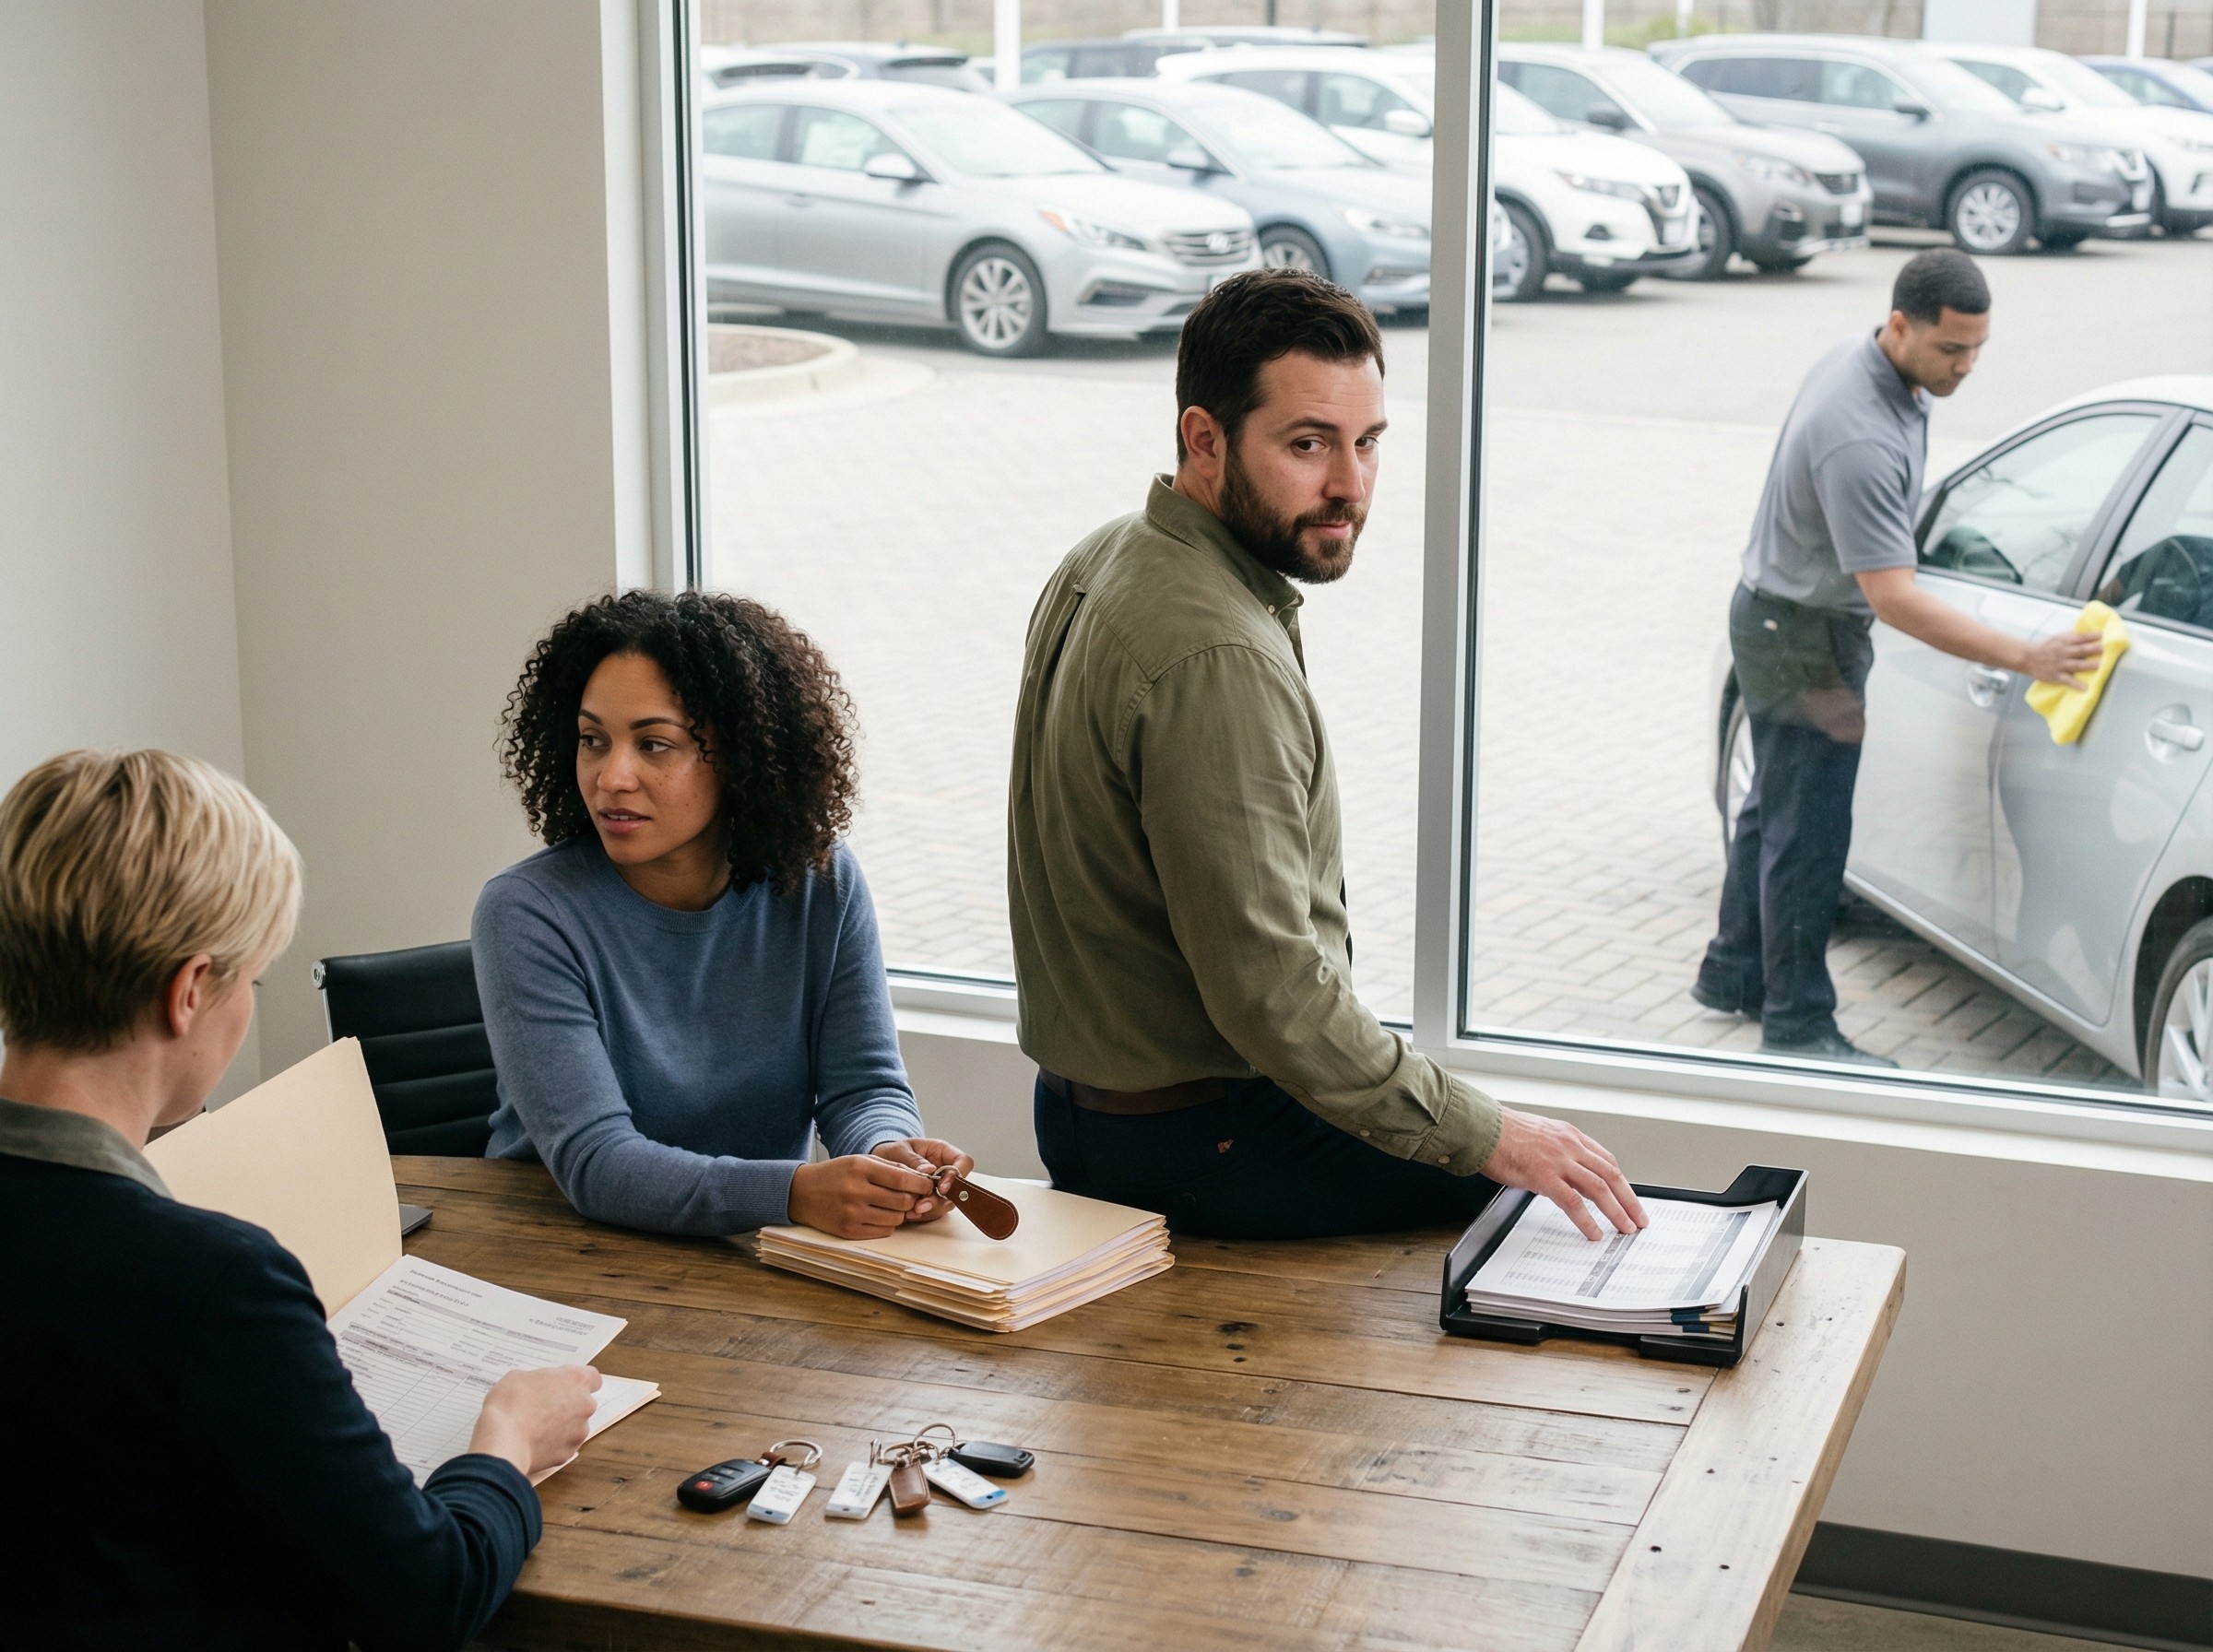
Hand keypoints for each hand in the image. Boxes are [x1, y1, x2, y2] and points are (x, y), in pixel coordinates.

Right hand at [468, 1364, 600, 1478]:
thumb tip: (536, 1388)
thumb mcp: (518, 1377)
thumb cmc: (510, 1403)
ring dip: (562, 1426)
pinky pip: (564, 1445)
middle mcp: (585, 1405)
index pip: (592, 1378)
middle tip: (543, 1407)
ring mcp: (579, 1431)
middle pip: (584, 1403)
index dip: (578, 1382)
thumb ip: (538, 1380)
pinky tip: (534, 1442)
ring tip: (535, 1428)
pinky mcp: (569, 1453)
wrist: (503, 1439)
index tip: (565, 1386)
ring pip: (575, 1426)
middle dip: (568, 1405)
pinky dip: (553, 1444)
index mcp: (576, 1380)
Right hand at [788, 1153, 936, 1237]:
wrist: (801, 1193)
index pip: (903, 1180)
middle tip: (910, 1195)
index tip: (928, 1185)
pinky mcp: (848, 1231)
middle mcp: (856, 1191)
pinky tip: (877, 1214)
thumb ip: (891, 1168)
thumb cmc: (836, 1174)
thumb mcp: (860, 1161)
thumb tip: (923, 1177)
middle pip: (903, 1201)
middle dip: (912, 1199)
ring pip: (896, 1218)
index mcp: (861, 1169)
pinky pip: (883, 1231)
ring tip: (889, 1204)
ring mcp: (852, 1214)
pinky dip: (886, 1224)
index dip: (921, 1184)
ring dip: (899, 1212)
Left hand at [870, 1137, 975, 1222]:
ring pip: (946, 1204)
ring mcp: (939, 1189)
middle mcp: (945, 1173)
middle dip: (940, 1199)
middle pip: (957, 1189)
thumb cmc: (893, 1153)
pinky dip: (921, 1215)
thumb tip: (929, 1170)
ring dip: (930, 1210)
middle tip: (922, 1205)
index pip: (964, 1162)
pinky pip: (932, 1212)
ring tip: (911, 1211)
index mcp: (943, 1153)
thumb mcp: (900, 1151)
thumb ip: (914, 1160)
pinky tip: (907, 1214)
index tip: (941, 1186)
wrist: (880, 1167)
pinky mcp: (930, 1203)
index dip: (957, 1175)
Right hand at [1479, 1109, 1647, 1241]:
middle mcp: (1570, 1145)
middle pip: (1611, 1175)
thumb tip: (1564, 1175)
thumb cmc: (1501, 1133)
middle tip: (1639, 1218)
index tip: (1629, 1197)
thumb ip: (1556, 1153)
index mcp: (1569, 1135)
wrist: (1481, 1127)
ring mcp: (1559, 1160)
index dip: (1621, 1182)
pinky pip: (1573, 1202)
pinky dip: (1586, 1220)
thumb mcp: (1538, 1136)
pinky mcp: (1544, 1175)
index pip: (1606, 1160)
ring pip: (1599, 1188)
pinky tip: (1593, 1233)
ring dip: (1616, 1211)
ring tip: (1625, 1228)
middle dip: (1630, 1200)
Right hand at [2017, 628, 2104, 690]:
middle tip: (2104, 649)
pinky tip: (2084, 687)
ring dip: (2088, 665)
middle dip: (2093, 649)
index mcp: (2065, 641)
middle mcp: (2063, 652)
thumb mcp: (2058, 637)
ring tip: (2099, 665)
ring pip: (2076, 665)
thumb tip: (2090, 633)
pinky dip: (2076, 684)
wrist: (2027, 658)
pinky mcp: (2056, 676)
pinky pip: (2068, 680)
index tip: (2104, 635)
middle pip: (2081, 650)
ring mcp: (2060, 665)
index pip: (2081, 638)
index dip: (2093, 636)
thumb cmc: (2045, 648)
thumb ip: (2073, 636)